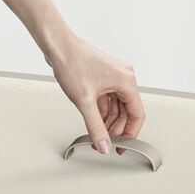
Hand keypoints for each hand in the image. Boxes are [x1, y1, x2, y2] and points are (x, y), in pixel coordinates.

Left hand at [46, 34, 145, 154]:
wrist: (57, 46)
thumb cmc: (72, 63)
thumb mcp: (85, 101)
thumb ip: (95, 127)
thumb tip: (104, 146)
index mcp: (127, 81)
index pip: (137, 114)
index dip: (130, 134)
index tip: (122, 147)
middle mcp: (124, 77)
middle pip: (127, 112)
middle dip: (116, 129)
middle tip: (106, 143)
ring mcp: (113, 77)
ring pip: (116, 107)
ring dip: (108, 122)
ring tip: (98, 136)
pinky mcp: (103, 77)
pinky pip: (108, 100)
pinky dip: (102, 113)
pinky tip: (94, 122)